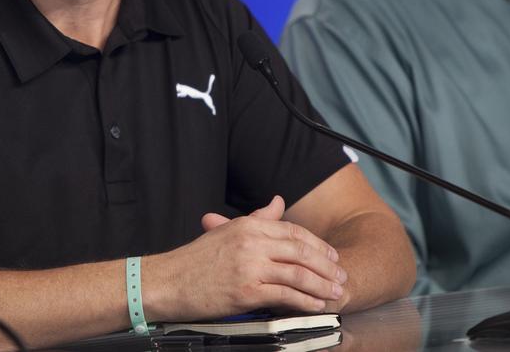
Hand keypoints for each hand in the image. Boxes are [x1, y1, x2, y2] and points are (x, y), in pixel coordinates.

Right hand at [145, 195, 347, 320]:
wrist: (168, 282)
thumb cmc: (195, 261)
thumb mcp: (226, 231)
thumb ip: (257, 218)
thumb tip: (278, 202)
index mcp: (247, 226)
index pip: (293, 231)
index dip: (317, 244)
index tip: (332, 255)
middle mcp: (251, 242)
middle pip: (301, 251)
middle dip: (326, 265)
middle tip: (341, 276)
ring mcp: (250, 267)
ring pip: (298, 274)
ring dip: (321, 285)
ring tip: (335, 292)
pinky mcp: (247, 292)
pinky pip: (285, 296)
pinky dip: (305, 302)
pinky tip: (315, 306)